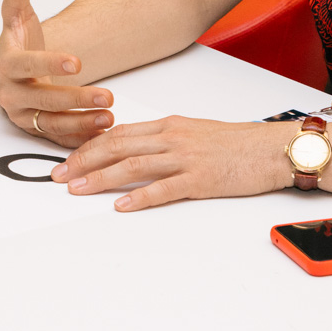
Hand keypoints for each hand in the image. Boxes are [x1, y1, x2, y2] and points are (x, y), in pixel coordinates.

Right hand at [0, 0, 111, 146]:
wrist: (16, 72)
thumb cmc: (19, 43)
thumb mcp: (17, 15)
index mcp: (6, 65)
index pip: (27, 66)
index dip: (50, 64)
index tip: (77, 62)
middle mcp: (11, 94)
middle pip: (44, 100)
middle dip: (77, 99)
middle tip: (108, 97)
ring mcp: (23, 115)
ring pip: (53, 124)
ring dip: (82, 122)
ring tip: (110, 117)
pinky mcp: (36, 130)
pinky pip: (58, 138)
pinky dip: (80, 137)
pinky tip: (102, 131)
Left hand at [50, 116, 295, 210]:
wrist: (272, 148)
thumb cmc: (238, 143)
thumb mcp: (195, 133)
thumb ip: (165, 141)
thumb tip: (136, 151)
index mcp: (169, 125)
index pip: (118, 133)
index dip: (88, 146)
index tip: (67, 160)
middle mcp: (172, 137)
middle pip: (117, 145)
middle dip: (83, 160)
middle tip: (59, 176)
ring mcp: (186, 157)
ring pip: (133, 164)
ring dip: (100, 177)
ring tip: (77, 189)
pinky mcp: (201, 178)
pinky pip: (163, 188)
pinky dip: (139, 197)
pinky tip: (121, 205)